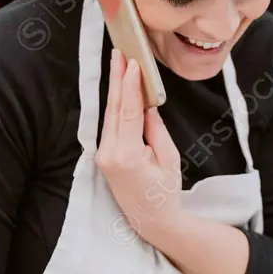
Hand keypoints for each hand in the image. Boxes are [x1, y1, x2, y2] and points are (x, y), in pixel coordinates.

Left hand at [96, 49, 184, 244]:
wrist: (152, 221)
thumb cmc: (165, 192)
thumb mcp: (169, 158)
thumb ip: (155, 129)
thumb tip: (146, 105)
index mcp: (126, 155)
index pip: (127, 112)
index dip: (129, 86)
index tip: (132, 63)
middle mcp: (109, 154)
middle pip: (113, 109)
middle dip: (116, 79)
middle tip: (119, 52)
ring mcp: (103, 156)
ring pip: (109, 115)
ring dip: (114, 89)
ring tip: (119, 64)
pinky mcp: (104, 156)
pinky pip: (110, 125)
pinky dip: (115, 104)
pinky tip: (119, 88)